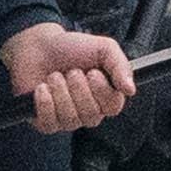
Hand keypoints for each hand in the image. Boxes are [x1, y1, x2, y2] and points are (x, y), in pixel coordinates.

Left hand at [0, 21, 134, 134]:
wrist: (39, 46)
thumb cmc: (72, 48)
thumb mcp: (103, 48)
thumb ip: (120, 66)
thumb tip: (131, 90)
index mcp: (106, 96)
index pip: (113, 107)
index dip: (102, 91)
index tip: (92, 72)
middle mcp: (89, 111)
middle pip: (91, 115)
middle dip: (78, 89)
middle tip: (71, 71)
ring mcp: (68, 119)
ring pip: (70, 120)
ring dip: (60, 92)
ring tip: (55, 76)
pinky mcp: (46, 122)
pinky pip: (50, 124)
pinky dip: (45, 103)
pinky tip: (42, 87)